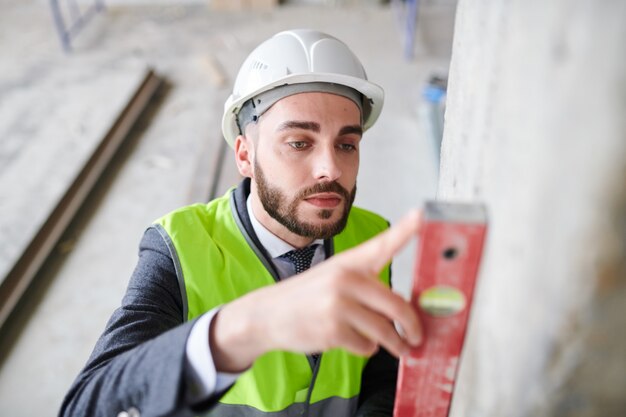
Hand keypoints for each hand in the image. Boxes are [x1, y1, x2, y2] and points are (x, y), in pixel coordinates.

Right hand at [210, 210, 422, 372]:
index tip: (422, 215)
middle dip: (413, 326)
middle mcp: (345, 279)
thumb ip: (366, 285)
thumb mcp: (333, 277)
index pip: (381, 244)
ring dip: (395, 344)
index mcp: (349, 262)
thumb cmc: (306, 296)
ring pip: (385, 330)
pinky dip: (366, 349)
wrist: (267, 315)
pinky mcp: (333, 331)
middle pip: (397, 305)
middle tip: (417, 336)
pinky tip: (351, 341)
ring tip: (400, 348)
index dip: (405, 230)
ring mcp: (339, 305)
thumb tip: (403, 308)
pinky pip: (367, 346)